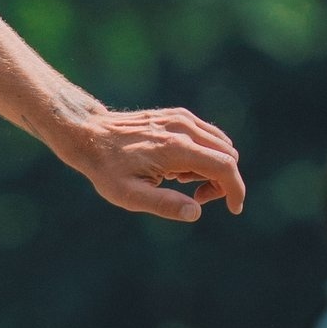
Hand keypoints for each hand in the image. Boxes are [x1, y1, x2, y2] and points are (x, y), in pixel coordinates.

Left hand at [59, 105, 244, 221]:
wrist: (90, 134)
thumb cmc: (108, 169)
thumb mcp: (129, 196)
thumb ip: (164, 205)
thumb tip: (196, 212)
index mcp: (176, 148)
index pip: (225, 167)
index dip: (236, 190)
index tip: (234, 209)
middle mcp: (184, 128)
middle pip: (228, 155)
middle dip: (222, 181)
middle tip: (195, 196)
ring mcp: (182, 118)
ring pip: (220, 145)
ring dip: (213, 168)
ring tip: (179, 180)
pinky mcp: (178, 115)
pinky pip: (208, 136)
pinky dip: (204, 154)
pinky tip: (177, 166)